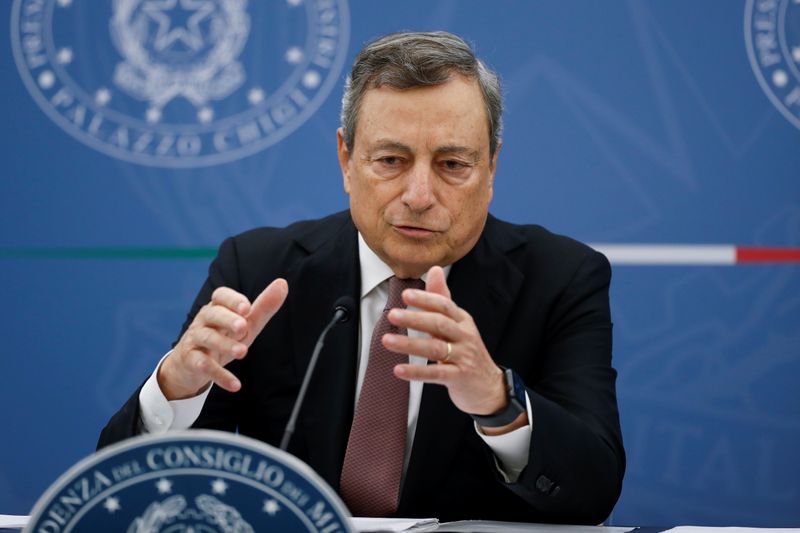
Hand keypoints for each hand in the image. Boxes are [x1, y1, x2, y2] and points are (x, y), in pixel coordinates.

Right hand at [158, 279, 288, 399]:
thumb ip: (263, 306)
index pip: (220, 296)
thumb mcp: (245, 324)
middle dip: (227, 320)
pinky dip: (220, 375)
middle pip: (212, 314)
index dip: (233, 300)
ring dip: (225, 345)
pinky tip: (235, 385)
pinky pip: (203, 365)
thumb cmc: (224, 337)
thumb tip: (282, 283)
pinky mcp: (191, 360)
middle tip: (243, 327)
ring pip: (207, 338)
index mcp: (218, 307)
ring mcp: (196, 340)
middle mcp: (204, 320)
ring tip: (243, 352)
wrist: (192, 364)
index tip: (246, 307)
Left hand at [385, 266, 509, 416]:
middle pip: (439, 324)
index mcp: (462, 321)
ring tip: (387, 341)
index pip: (444, 305)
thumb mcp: (458, 324)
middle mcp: (465, 336)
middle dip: (415, 319)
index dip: (426, 299)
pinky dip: (417, 372)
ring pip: (435, 348)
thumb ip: (442, 298)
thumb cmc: (468, 352)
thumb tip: (434, 269)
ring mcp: (463, 357)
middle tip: (392, 315)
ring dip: (409, 344)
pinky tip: (399, 369)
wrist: (489, 386)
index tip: (406, 295)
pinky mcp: (459, 377)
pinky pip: (436, 374)